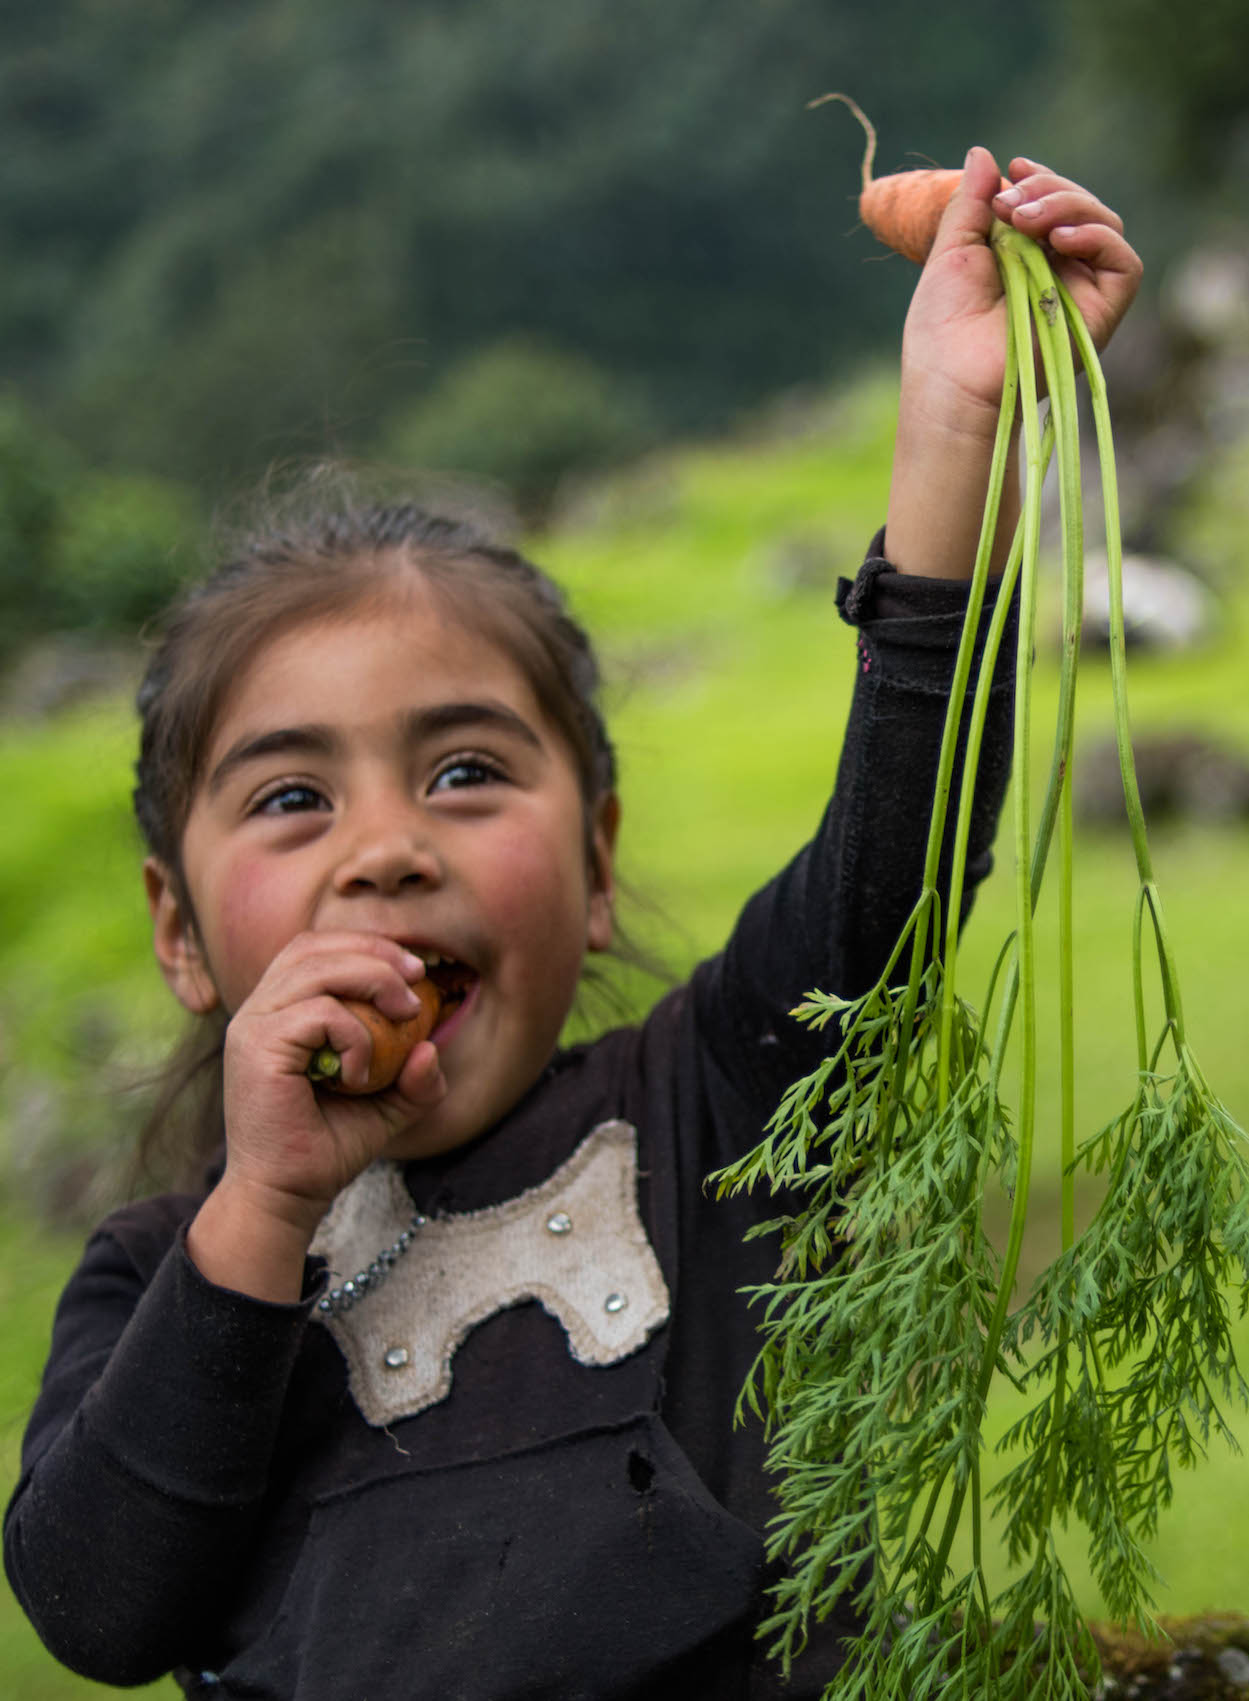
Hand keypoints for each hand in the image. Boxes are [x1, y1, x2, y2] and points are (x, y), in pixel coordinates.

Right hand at [187, 933, 445, 1300]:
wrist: (287, 1197)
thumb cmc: (327, 1148)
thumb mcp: (388, 1106)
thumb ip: (416, 1079)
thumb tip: (432, 1047)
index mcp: (279, 1010)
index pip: (315, 948)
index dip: (365, 945)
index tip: (413, 971)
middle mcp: (258, 1010)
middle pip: (315, 946)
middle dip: (375, 954)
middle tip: (416, 984)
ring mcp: (252, 1025)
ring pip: (318, 968)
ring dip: (373, 982)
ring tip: (404, 1017)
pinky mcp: (255, 1048)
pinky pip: (319, 1014)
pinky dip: (355, 1036)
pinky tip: (361, 1076)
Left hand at [905, 147, 1141, 429]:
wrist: (951, 381)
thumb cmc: (943, 329)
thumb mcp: (952, 252)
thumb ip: (970, 204)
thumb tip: (986, 153)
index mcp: (1027, 256)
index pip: (1053, 203)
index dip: (1041, 180)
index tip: (1013, 170)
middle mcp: (1059, 271)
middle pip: (1081, 207)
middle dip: (1050, 190)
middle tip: (1009, 202)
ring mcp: (1082, 292)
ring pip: (1105, 224)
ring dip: (1069, 205)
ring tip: (1025, 218)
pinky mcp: (1101, 313)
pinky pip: (1124, 263)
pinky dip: (1098, 238)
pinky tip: (1060, 238)